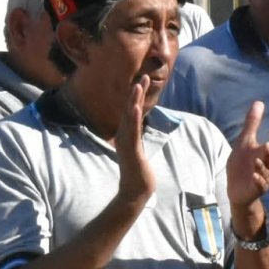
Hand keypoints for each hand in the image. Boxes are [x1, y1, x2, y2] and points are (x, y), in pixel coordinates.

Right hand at [114, 76, 156, 206]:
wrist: (135, 190)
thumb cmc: (137, 172)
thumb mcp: (138, 151)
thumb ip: (135, 140)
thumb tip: (136, 132)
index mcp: (127, 135)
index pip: (133, 112)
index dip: (137, 97)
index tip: (143, 81)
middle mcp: (125, 136)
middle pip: (131, 111)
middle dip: (136, 94)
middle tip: (142, 78)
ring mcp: (127, 143)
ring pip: (131, 119)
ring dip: (134, 102)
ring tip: (138, 87)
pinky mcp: (132, 151)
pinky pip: (133, 133)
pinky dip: (134, 120)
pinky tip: (136, 108)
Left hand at [226, 100, 268, 209]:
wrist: (236, 188)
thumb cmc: (243, 164)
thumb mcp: (245, 142)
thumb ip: (252, 124)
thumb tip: (259, 102)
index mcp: (267, 154)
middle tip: (267, 145)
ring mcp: (264, 178)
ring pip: (268, 172)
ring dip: (262, 166)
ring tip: (256, 160)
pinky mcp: (257, 189)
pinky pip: (261, 185)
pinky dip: (259, 180)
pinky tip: (254, 176)